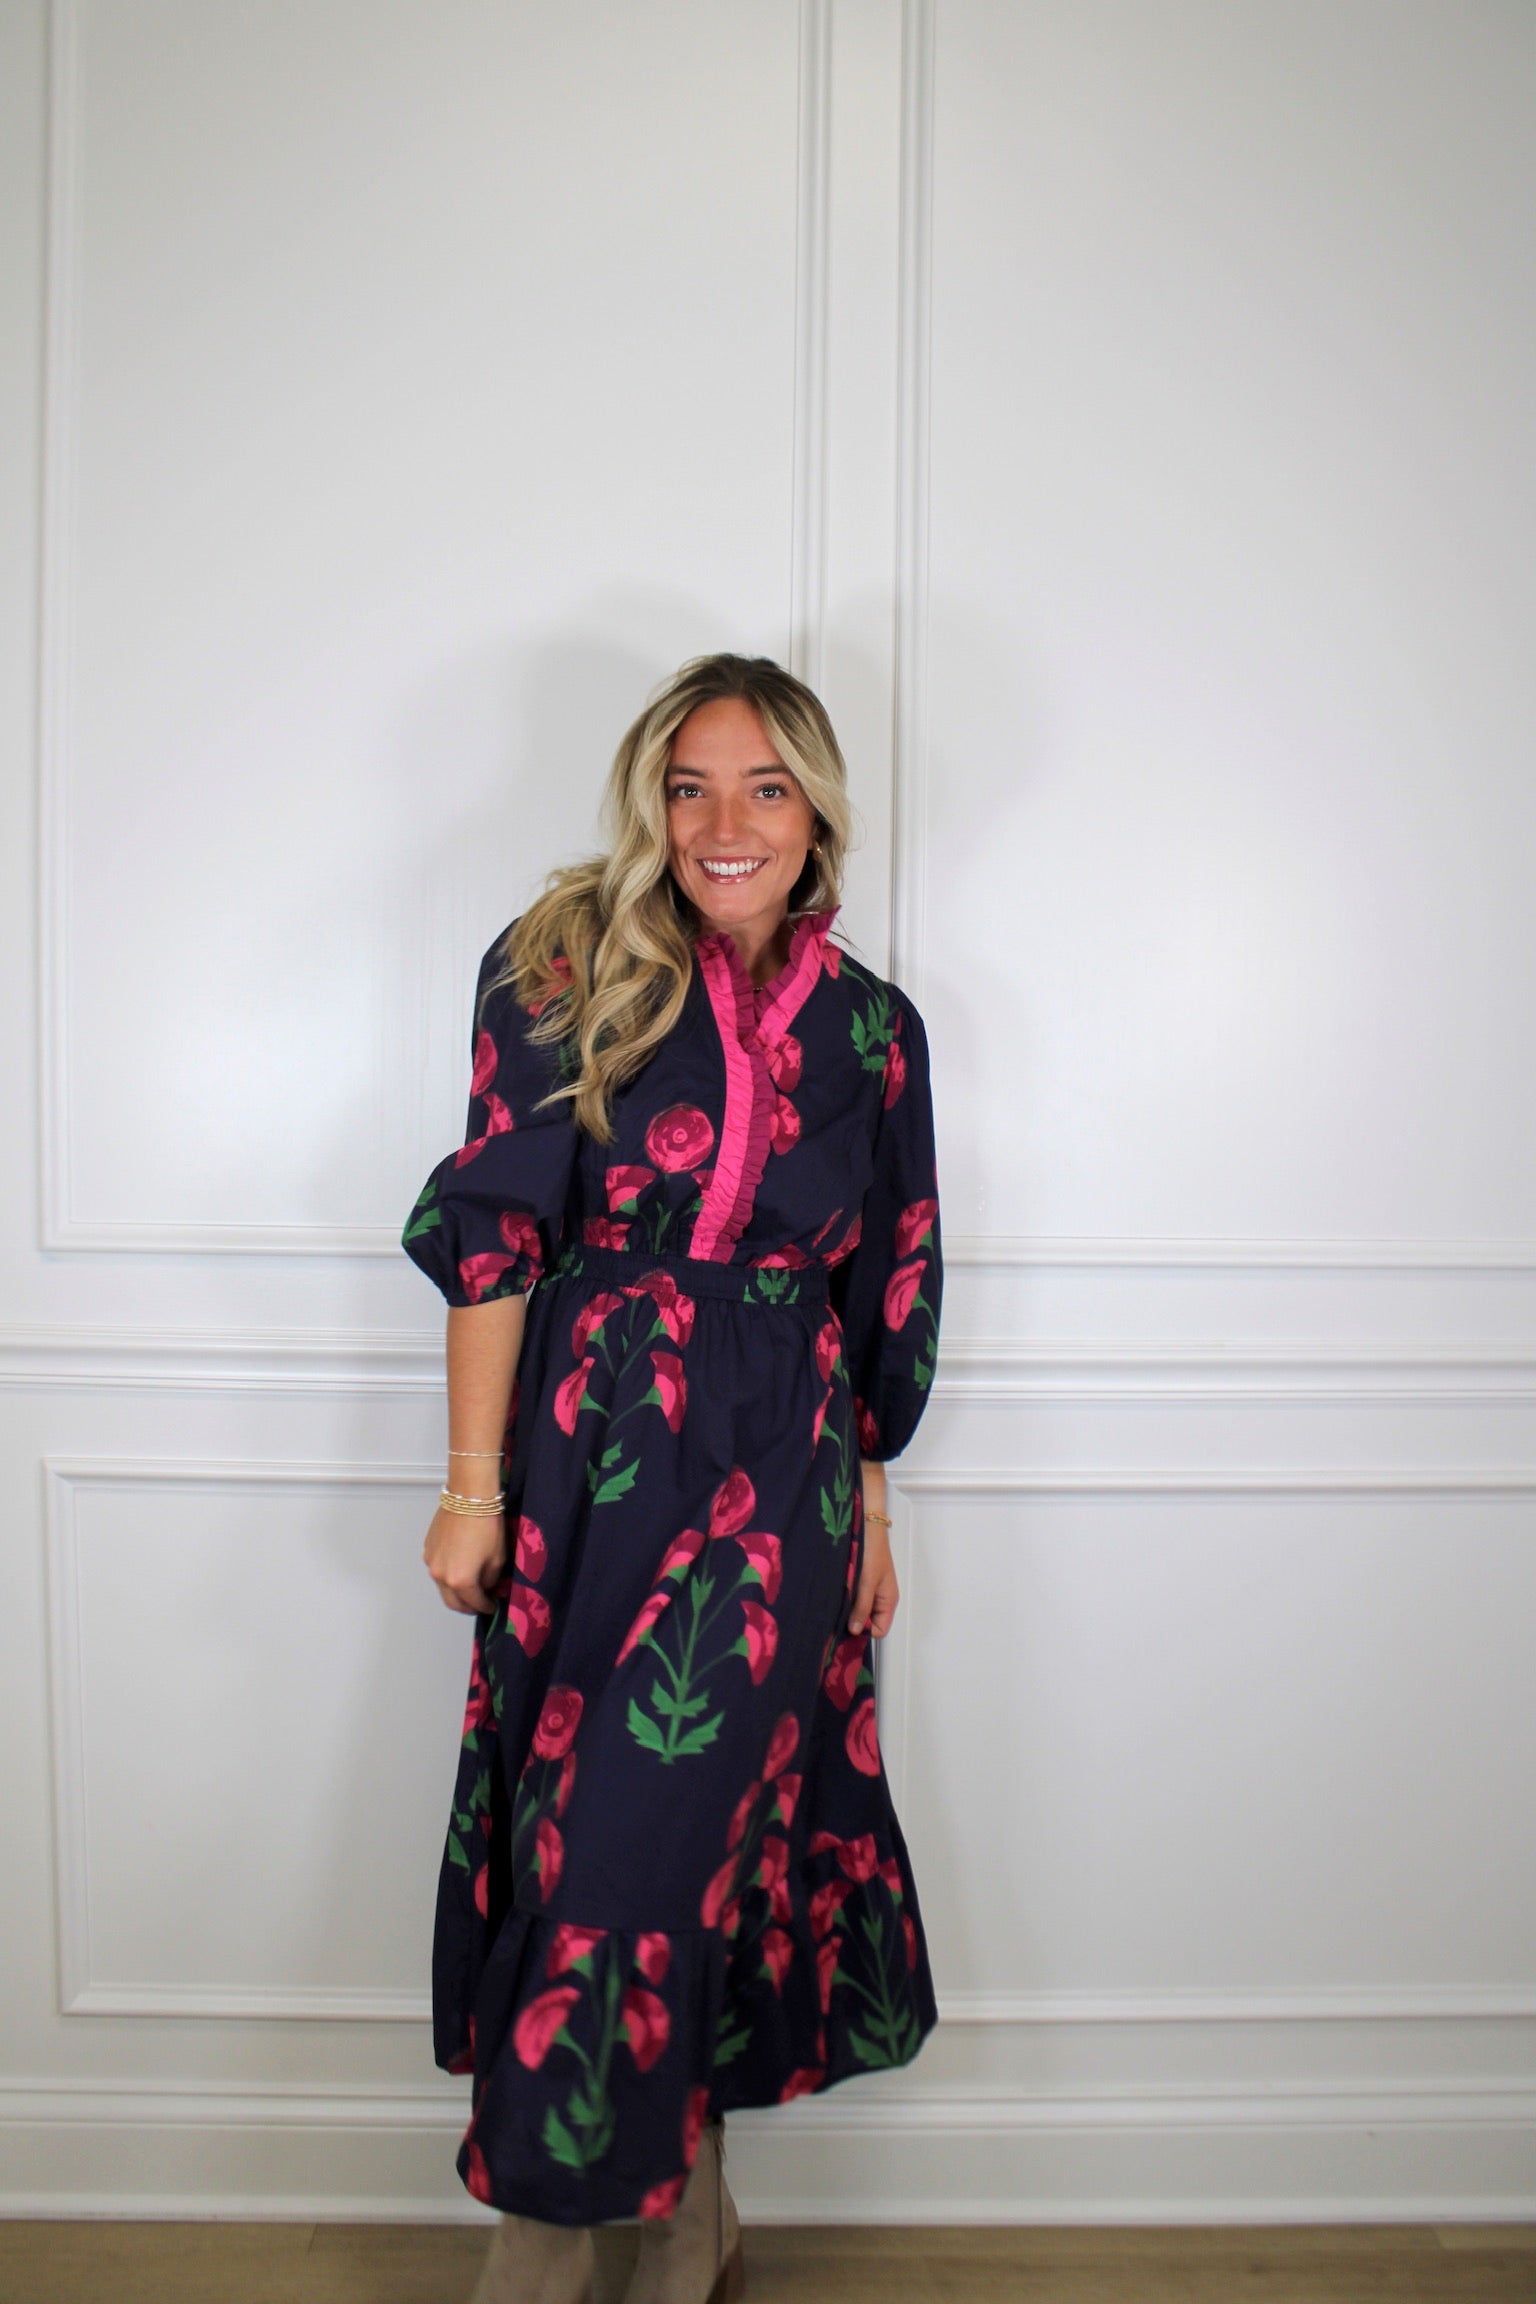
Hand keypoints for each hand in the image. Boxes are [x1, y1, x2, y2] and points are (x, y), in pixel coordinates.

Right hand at [423, 1504, 506, 1614]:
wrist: (469, 1498)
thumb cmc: (487, 1526)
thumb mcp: (497, 1559)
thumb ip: (490, 1580)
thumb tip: (486, 1586)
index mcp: (461, 1581)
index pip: (474, 1604)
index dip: (486, 1607)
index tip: (492, 1607)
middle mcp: (441, 1576)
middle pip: (453, 1603)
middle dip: (467, 1606)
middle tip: (479, 1603)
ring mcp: (431, 1563)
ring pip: (442, 1587)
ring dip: (456, 1591)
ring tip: (471, 1585)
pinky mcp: (427, 1550)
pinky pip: (437, 1570)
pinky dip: (448, 1575)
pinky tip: (460, 1566)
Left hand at [849, 1461, 898, 1636]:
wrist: (866, 1524)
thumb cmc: (872, 1550)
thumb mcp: (868, 1580)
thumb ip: (862, 1606)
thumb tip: (854, 1631)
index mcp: (888, 1601)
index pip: (879, 1630)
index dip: (863, 1631)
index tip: (846, 1626)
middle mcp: (879, 1598)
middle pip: (867, 1622)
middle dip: (852, 1621)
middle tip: (834, 1617)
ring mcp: (868, 1590)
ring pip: (857, 1611)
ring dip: (846, 1609)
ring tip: (832, 1604)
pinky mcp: (858, 1582)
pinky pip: (851, 1599)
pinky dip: (843, 1599)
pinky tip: (833, 1594)